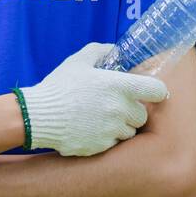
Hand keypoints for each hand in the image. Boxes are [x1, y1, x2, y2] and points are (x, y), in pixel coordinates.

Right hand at [14, 42, 167, 156]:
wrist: (38, 115)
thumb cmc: (59, 85)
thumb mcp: (78, 61)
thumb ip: (100, 51)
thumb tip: (114, 49)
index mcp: (119, 86)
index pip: (158, 90)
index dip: (155, 91)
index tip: (150, 92)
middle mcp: (120, 109)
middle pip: (143, 115)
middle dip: (133, 111)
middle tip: (116, 106)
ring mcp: (111, 130)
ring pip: (129, 132)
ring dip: (121, 127)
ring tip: (102, 119)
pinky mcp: (101, 147)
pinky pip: (114, 144)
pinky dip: (107, 138)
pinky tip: (91, 129)